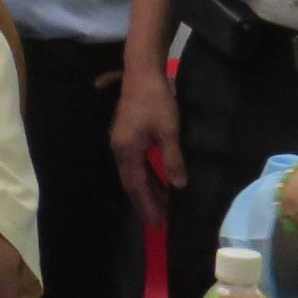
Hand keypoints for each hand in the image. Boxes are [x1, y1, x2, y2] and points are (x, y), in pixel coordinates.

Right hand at [110, 65, 180, 227]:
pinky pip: (135, 163)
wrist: (142, 73)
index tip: (156, 223)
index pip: (136, 186)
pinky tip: (158, 180)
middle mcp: (119, 149)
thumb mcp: (169, 131)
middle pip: (132, 182)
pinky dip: (146, 175)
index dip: (147, 205)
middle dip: (145, 202)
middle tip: (158, 221)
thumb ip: (172, 160)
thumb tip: (178, 185)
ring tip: (162, 205)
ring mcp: (121, 142)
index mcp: (127, 151)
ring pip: (133, 173)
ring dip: (147, 189)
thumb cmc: (156, 101)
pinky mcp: (126, 135)